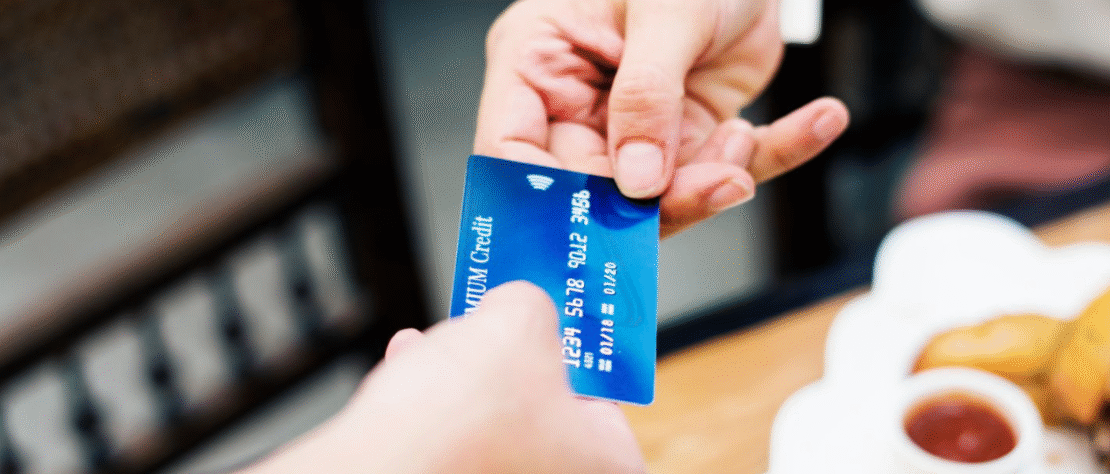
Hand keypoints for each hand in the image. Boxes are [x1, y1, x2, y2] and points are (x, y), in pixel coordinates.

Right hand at [242, 282, 644, 473]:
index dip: (577, 356)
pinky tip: (409, 364)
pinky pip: (450, 441)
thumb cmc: (462, 422)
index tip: (555, 326)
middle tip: (497, 326)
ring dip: (460, 376)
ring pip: (489, 423)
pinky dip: (430, 404)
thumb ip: (530, 305)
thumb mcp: (517, 323)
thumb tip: (518, 306)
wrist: (378, 467)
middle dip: (508, 361)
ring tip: (438, 342)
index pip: (607, 402)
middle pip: (542, 409)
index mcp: (605, 462)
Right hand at [475, 0, 848, 236]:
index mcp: (539, 62)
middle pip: (593, 187)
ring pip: (661, 193)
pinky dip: (779, 150)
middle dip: (656, 198)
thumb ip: (646, 95)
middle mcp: (580, 102)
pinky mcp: (692, 132)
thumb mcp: (664, 11)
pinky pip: (729, 163)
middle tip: (711, 185)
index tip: (595, 221)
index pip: (513, 150)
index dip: (547, 196)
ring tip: (747, 143)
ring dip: (715, 179)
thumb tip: (637, 179)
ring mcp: (637, 125)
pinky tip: (818, 122)